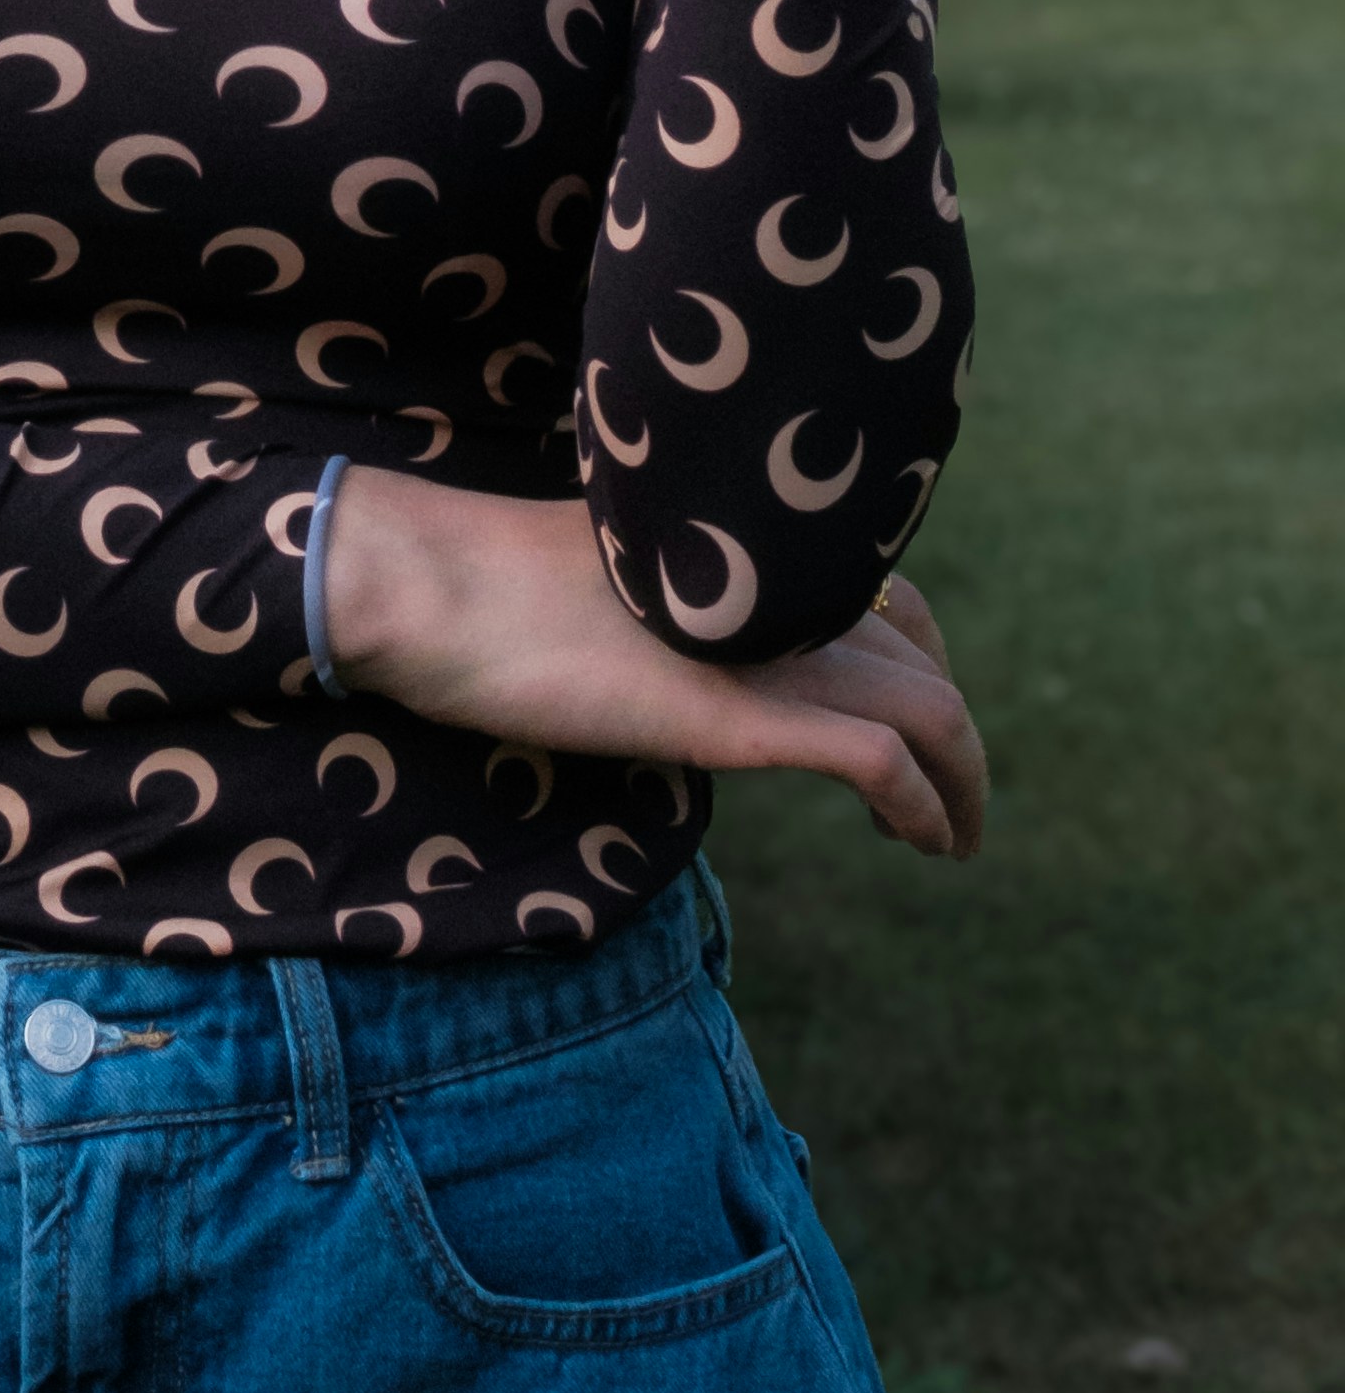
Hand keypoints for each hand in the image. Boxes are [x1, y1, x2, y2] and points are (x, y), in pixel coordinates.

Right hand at [324, 472, 984, 860]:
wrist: (432, 586)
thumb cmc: (484, 590)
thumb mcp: (606, 589)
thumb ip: (670, 612)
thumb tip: (683, 649)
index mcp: (745, 551)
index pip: (883, 593)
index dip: (917, 658)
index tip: (910, 720)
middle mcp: (773, 587)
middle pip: (921, 652)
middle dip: (956, 732)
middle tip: (954, 797)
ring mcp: (762, 650)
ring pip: (927, 707)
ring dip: (961, 780)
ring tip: (954, 838)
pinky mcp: (739, 714)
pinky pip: (876, 759)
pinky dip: (922, 802)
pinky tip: (921, 840)